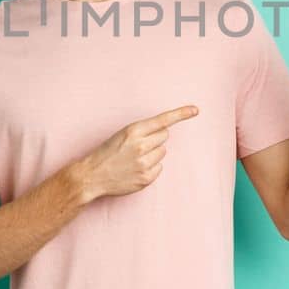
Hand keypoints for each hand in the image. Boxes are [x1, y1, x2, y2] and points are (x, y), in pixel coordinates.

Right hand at [76, 105, 198, 198]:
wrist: (92, 176)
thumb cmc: (107, 152)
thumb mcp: (121, 134)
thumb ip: (143, 131)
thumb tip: (165, 132)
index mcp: (133, 131)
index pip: (162, 120)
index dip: (181, 114)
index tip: (196, 110)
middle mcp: (141, 146)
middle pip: (164, 136)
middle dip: (155, 138)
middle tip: (139, 145)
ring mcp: (144, 163)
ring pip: (163, 151)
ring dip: (153, 153)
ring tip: (134, 158)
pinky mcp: (146, 178)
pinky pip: (160, 167)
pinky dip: (151, 167)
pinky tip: (136, 169)